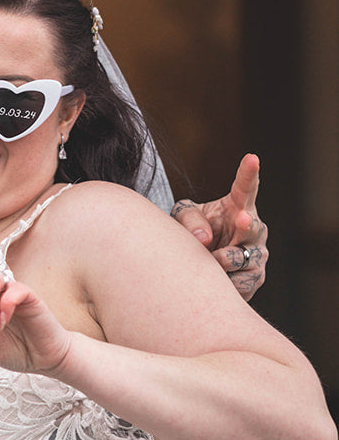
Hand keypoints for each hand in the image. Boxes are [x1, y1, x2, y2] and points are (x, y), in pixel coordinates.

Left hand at [171, 154, 267, 300]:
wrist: (198, 266)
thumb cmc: (194, 232)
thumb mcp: (183, 218)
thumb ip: (189, 219)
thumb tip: (204, 239)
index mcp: (237, 205)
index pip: (245, 187)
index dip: (249, 173)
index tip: (252, 157)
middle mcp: (253, 227)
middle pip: (252, 225)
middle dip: (247, 223)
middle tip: (241, 219)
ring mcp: (257, 253)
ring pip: (241, 258)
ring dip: (222, 260)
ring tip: (210, 259)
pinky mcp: (255, 277)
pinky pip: (240, 282)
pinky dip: (223, 281)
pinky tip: (216, 279)